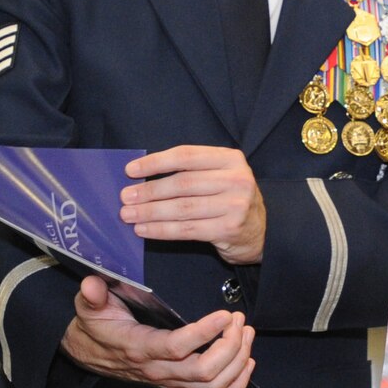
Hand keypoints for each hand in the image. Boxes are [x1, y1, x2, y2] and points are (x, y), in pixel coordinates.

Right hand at [60, 276, 255, 387]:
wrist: (89, 354)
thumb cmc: (95, 326)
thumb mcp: (88, 307)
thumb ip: (92, 295)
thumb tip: (92, 284)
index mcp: (139, 349)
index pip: (177, 347)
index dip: (204, 333)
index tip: (225, 314)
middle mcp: (157, 371)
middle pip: (204, 371)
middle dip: (230, 346)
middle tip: (238, 320)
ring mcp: (170, 383)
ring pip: (214, 387)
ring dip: (237, 362)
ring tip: (246, 333)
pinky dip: (236, 385)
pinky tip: (246, 361)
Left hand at [121, 146, 265, 264]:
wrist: (261, 232)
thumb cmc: (230, 200)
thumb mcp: (218, 176)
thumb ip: (190, 172)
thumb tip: (142, 177)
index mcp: (230, 158)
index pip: (186, 156)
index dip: (155, 162)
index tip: (130, 170)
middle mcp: (236, 178)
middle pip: (183, 183)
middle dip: (149, 190)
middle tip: (125, 197)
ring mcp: (235, 204)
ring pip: (183, 208)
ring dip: (151, 212)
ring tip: (128, 214)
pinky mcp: (229, 228)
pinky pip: (187, 229)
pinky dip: (161, 230)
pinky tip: (144, 230)